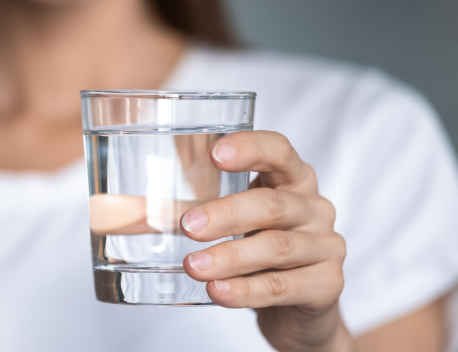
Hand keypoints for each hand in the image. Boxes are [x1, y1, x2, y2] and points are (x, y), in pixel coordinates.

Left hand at [181, 131, 352, 351]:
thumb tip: (130, 208)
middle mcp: (314, 208)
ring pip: (276, 248)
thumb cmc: (259, 251)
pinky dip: (246, 291)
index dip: (250, 148)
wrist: (300, 309)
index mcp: (293, 179)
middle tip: (187, 226)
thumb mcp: (237, 222)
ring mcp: (326, 246)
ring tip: (193, 266)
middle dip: (226, 214)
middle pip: (272, 204)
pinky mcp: (327, 285)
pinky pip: (282, 286)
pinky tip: (218, 291)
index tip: (214, 154)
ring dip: (230, 257)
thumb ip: (198, 208)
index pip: (279, 151)